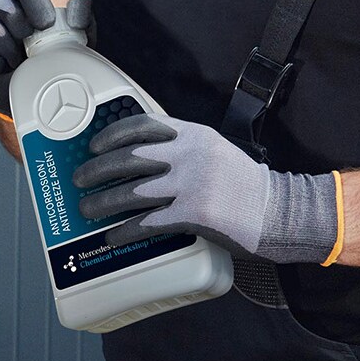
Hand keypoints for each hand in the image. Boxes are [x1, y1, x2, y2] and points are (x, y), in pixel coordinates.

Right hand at [0, 0, 87, 114]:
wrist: (24, 89)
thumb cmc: (48, 57)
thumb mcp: (73, 38)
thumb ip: (82, 19)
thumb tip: (75, 15)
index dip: (34, 2)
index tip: (45, 24)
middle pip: (7, 9)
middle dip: (22, 34)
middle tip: (29, 48)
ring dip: (9, 53)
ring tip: (15, 60)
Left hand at [73, 114, 338, 263]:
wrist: (279, 211)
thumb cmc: (244, 184)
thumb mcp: (214, 150)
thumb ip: (182, 149)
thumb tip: (140, 158)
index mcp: (193, 134)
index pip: (143, 125)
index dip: (112, 134)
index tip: (95, 145)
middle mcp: (189, 155)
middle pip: (129, 158)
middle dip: (97, 169)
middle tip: (79, 179)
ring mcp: (190, 184)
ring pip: (131, 191)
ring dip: (102, 201)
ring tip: (86, 208)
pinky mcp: (193, 214)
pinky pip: (146, 222)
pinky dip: (124, 229)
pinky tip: (112, 235)